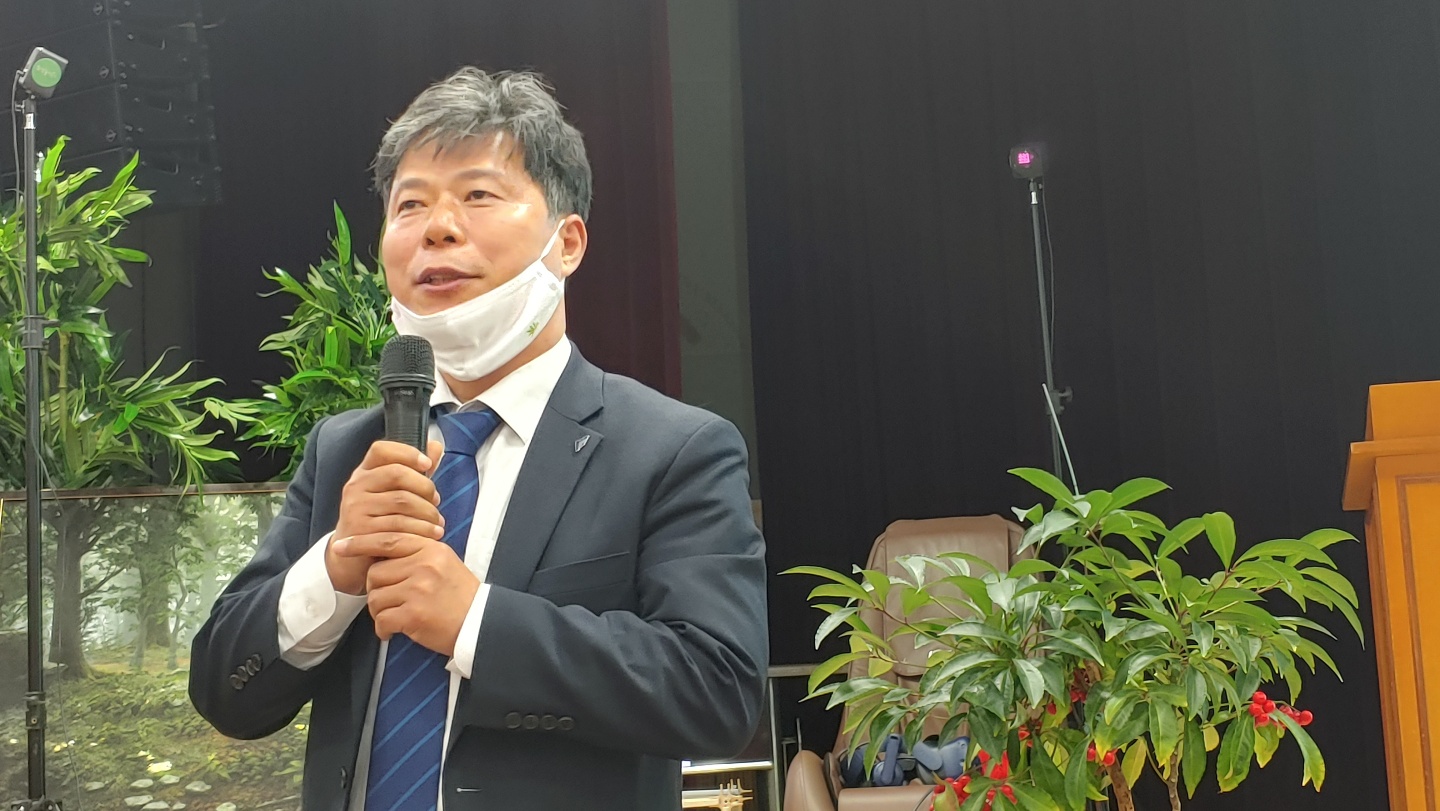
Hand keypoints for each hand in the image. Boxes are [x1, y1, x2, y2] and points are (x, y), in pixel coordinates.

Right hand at [326, 439, 444, 594]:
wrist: (352, 558)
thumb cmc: (380, 520)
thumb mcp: (395, 493)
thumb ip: (414, 471)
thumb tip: (435, 446)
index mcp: (365, 472)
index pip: (382, 450)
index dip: (407, 452)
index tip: (427, 464)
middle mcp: (356, 486)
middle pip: (397, 474)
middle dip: (425, 487)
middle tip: (437, 502)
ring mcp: (355, 508)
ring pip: (402, 502)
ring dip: (428, 513)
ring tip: (438, 523)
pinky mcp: (360, 531)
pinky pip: (399, 526)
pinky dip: (421, 531)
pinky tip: (432, 536)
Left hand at [333, 534, 479, 657]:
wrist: (480, 623)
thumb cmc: (459, 595)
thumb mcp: (443, 562)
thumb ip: (415, 552)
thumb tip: (378, 551)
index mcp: (431, 548)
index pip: (388, 539)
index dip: (360, 543)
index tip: (340, 547)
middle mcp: (424, 565)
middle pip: (376, 572)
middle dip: (377, 589)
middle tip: (391, 601)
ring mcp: (419, 590)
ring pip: (375, 597)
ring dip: (380, 611)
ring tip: (396, 617)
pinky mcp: (414, 615)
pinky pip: (382, 619)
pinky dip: (384, 629)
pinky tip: (394, 631)